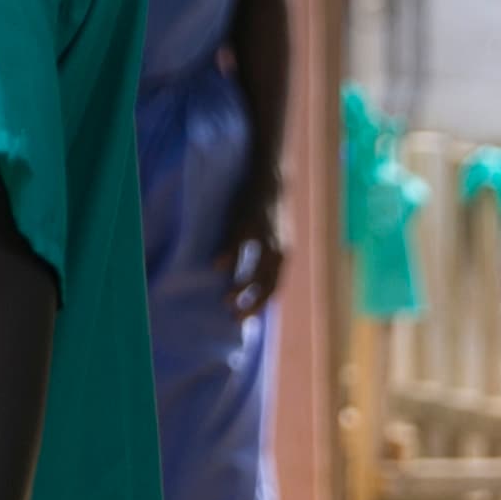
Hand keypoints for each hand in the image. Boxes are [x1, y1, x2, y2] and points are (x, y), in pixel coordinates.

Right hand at [222, 182, 287, 320]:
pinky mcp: (250, 221)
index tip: (243, 320)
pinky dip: (229, 257)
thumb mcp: (270, 238)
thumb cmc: (267, 212)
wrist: (272, 179)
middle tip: (234, 317)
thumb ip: (264, 259)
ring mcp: (265, 236)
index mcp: (284, 255)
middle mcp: (279, 248)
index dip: (260, 305)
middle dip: (252, 303)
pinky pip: (239, 243)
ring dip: (242, 287)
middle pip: (268, 284)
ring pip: (257, 268)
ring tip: (226, 299)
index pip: (275, 287)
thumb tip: (251, 280)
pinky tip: (216, 268)